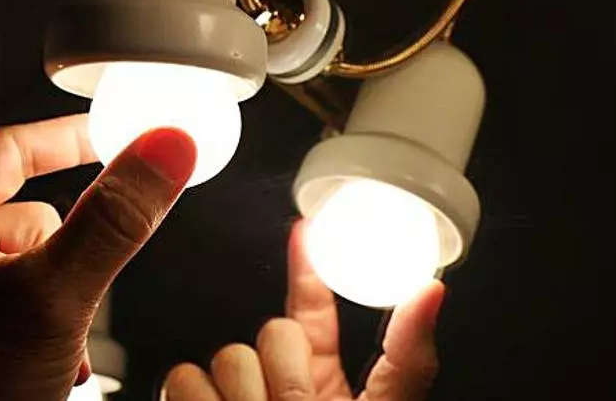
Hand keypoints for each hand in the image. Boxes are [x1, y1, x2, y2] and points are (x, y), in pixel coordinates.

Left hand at [0, 115, 196, 400]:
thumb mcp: (52, 299)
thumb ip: (113, 220)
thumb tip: (166, 148)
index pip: (7, 150)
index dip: (71, 139)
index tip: (123, 129)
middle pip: (30, 211)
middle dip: (69, 251)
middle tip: (77, 287)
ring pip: (38, 261)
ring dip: (65, 295)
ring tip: (56, 340)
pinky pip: (30, 299)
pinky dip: (55, 322)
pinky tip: (54, 362)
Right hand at [163, 221, 445, 400]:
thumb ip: (405, 359)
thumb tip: (431, 288)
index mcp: (324, 387)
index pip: (310, 314)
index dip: (309, 271)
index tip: (307, 232)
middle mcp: (272, 391)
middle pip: (263, 333)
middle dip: (279, 369)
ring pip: (222, 357)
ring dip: (241, 396)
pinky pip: (184, 380)